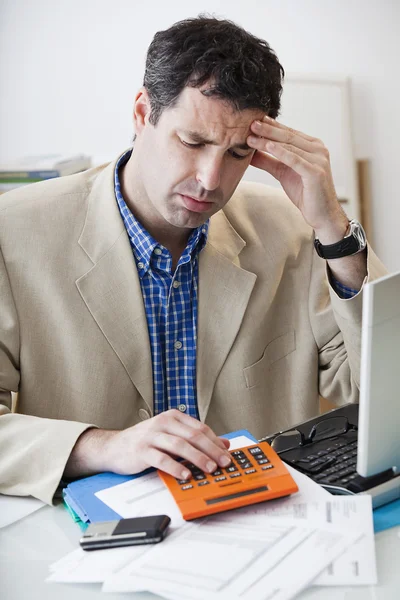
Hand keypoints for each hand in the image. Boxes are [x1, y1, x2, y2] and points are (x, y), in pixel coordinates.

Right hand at [66, 409, 230, 480]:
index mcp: (173, 417)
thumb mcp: (171, 436)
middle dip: (211, 450)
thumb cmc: (145, 442)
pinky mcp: (141, 450)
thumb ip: (195, 439)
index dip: (215, 442)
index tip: (227, 455)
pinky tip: (186, 475)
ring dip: (197, 458)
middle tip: (223, 463)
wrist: (114, 447)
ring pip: (180, 445)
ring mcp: (151, 435)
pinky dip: (176, 467)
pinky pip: (162, 458)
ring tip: (209, 469)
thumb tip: (223, 444)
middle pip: (193, 436)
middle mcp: (163, 422)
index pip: (200, 428)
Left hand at [247, 116, 348, 239]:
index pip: (288, 132)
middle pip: (288, 136)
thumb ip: (268, 161)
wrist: (322, 214)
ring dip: (268, 140)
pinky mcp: (316, 172)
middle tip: (250, 122)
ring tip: (251, 136)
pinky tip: (268, 146)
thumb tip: (249, 153)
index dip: (270, 126)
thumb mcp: (283, 173)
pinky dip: (281, 152)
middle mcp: (318, 149)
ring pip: (289, 146)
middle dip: (267, 129)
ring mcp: (319, 159)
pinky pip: (295, 160)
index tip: (253, 119)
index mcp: (312, 146)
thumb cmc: (305, 193)